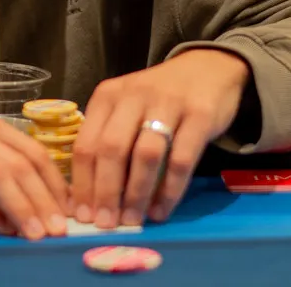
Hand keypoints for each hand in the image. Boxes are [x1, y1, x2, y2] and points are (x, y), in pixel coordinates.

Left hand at [71, 50, 249, 228]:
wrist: (208, 68)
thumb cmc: (158, 97)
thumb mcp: (126, 106)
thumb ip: (108, 139)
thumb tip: (90, 196)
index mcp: (108, 96)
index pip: (86, 143)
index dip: (82, 183)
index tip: (82, 214)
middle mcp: (134, 96)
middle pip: (111, 149)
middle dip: (106, 192)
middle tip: (106, 223)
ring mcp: (168, 103)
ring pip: (146, 155)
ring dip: (137, 193)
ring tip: (132, 220)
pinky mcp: (199, 115)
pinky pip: (181, 159)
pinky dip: (169, 190)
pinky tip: (161, 210)